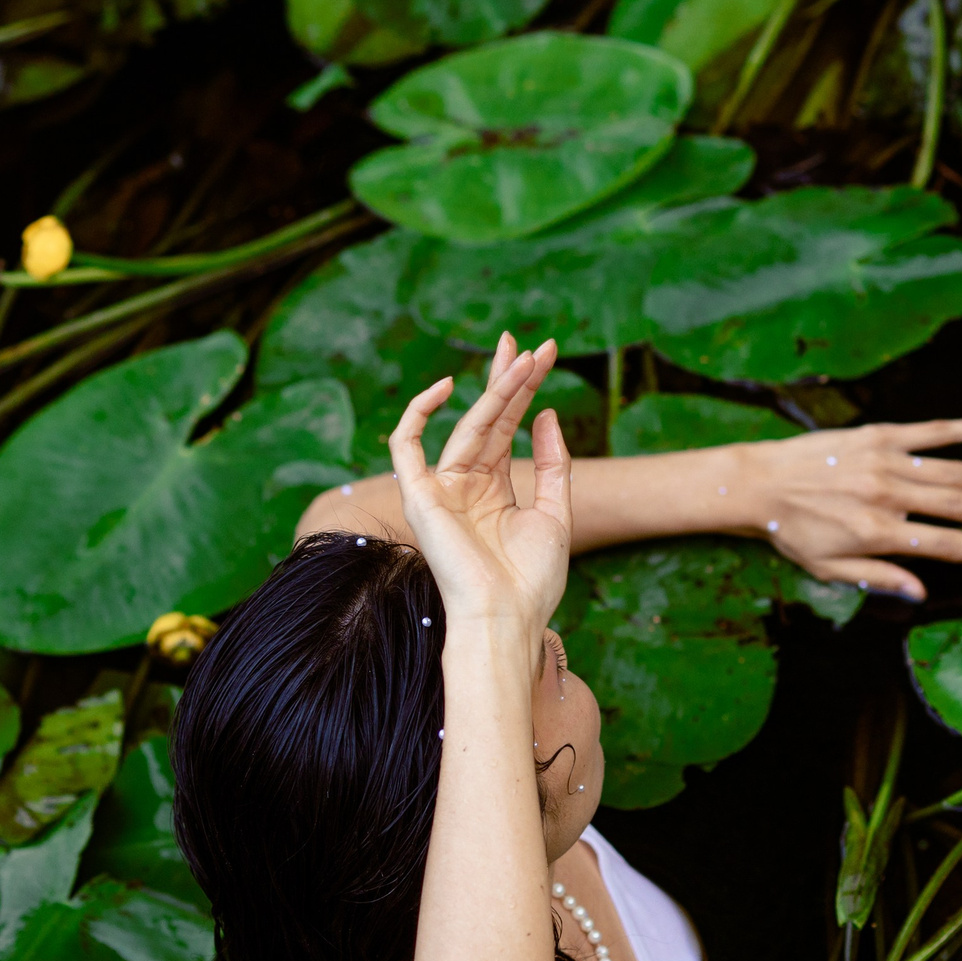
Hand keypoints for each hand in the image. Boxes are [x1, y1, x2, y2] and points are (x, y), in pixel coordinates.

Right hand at [388, 333, 571, 637]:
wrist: (507, 617)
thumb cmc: (532, 579)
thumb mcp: (556, 513)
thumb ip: (552, 463)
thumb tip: (547, 414)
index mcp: (494, 489)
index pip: (507, 426)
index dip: (524, 389)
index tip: (545, 356)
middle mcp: (466, 483)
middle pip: (488, 417)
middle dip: (509, 378)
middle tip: (531, 343)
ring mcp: (442, 487)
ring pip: (466, 424)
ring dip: (495, 389)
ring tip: (523, 358)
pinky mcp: (420, 495)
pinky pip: (405, 444)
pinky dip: (418, 412)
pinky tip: (449, 386)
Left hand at [734, 418, 961, 601]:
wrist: (759, 483)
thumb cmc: (793, 530)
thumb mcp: (830, 569)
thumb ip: (879, 578)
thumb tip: (920, 591)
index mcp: (879, 533)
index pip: (945, 545)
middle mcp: (888, 496)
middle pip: (959, 506)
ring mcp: (886, 461)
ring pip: (953, 469)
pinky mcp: (879, 434)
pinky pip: (932, 430)